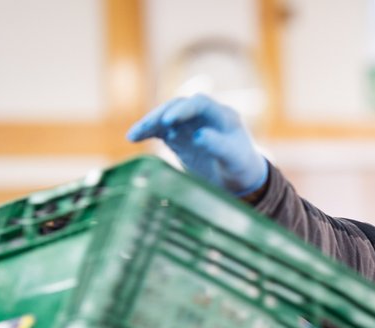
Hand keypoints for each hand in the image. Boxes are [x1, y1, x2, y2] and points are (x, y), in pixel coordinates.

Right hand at [127, 94, 269, 195]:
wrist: (239, 177)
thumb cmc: (241, 166)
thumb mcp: (234, 158)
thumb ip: (219, 145)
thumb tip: (199, 135)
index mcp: (222, 115)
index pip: (199, 103)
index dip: (183, 110)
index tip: (168, 120)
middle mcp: (204, 115)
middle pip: (178, 106)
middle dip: (161, 115)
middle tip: (147, 127)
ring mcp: (190, 124)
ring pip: (166, 117)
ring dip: (149, 123)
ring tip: (133, 135)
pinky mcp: (178, 136)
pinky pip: (160, 130)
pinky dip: (147, 132)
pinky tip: (133, 138)